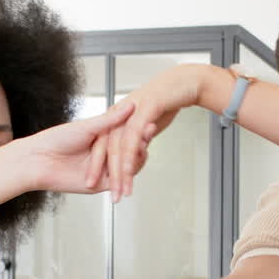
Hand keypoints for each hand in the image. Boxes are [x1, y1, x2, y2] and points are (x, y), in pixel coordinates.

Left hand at [21, 100, 150, 193]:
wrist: (38, 161)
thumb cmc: (56, 139)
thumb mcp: (87, 126)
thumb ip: (110, 120)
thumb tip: (130, 105)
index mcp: (100, 138)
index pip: (125, 134)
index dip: (137, 128)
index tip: (148, 118)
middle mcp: (103, 155)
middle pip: (129, 151)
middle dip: (141, 140)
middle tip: (150, 129)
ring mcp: (102, 170)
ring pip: (127, 167)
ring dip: (137, 157)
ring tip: (144, 144)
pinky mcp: (99, 185)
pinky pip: (118, 182)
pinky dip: (128, 175)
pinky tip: (135, 164)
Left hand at [95, 64, 210, 200]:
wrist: (183, 82)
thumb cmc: (166, 100)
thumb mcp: (148, 122)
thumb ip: (138, 137)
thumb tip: (133, 154)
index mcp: (117, 118)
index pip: (103, 147)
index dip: (98, 167)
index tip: (94, 187)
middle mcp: (119, 116)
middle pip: (108, 150)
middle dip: (109, 176)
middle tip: (112, 196)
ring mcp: (130, 112)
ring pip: (119, 147)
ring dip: (120, 172)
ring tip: (123, 191)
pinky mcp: (143, 110)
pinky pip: (133, 137)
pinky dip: (130, 155)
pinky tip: (129, 170)